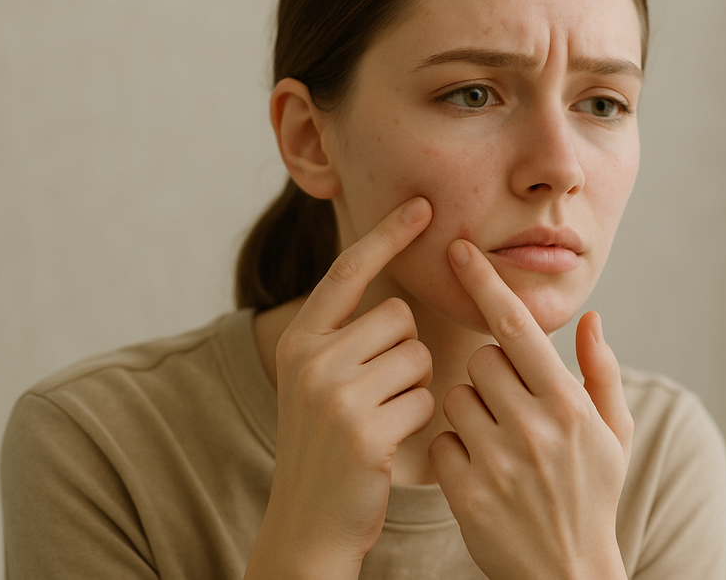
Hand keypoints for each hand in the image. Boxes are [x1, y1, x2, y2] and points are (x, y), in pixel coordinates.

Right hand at [246, 197, 435, 578]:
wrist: (308, 523)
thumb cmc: (330, 445)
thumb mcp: (320, 381)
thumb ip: (347, 336)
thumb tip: (399, 294)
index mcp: (299, 340)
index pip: (348, 270)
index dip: (386, 234)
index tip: (422, 203)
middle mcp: (310, 358)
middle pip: (398, 316)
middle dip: (406, 350)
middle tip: (379, 392)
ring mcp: (333, 394)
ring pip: (417, 356)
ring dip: (415, 386)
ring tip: (383, 417)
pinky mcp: (363, 429)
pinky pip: (425, 397)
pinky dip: (420, 418)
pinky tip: (390, 442)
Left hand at [428, 239, 633, 579]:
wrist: (567, 575)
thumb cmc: (592, 495)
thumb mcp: (615, 433)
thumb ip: (601, 371)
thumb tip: (591, 317)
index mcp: (570, 405)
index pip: (517, 328)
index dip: (485, 283)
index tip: (459, 250)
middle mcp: (534, 428)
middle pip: (480, 359)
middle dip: (490, 372)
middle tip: (511, 405)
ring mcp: (499, 462)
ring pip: (455, 396)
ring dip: (471, 410)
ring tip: (499, 441)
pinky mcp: (467, 494)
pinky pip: (441, 441)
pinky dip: (455, 450)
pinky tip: (480, 471)